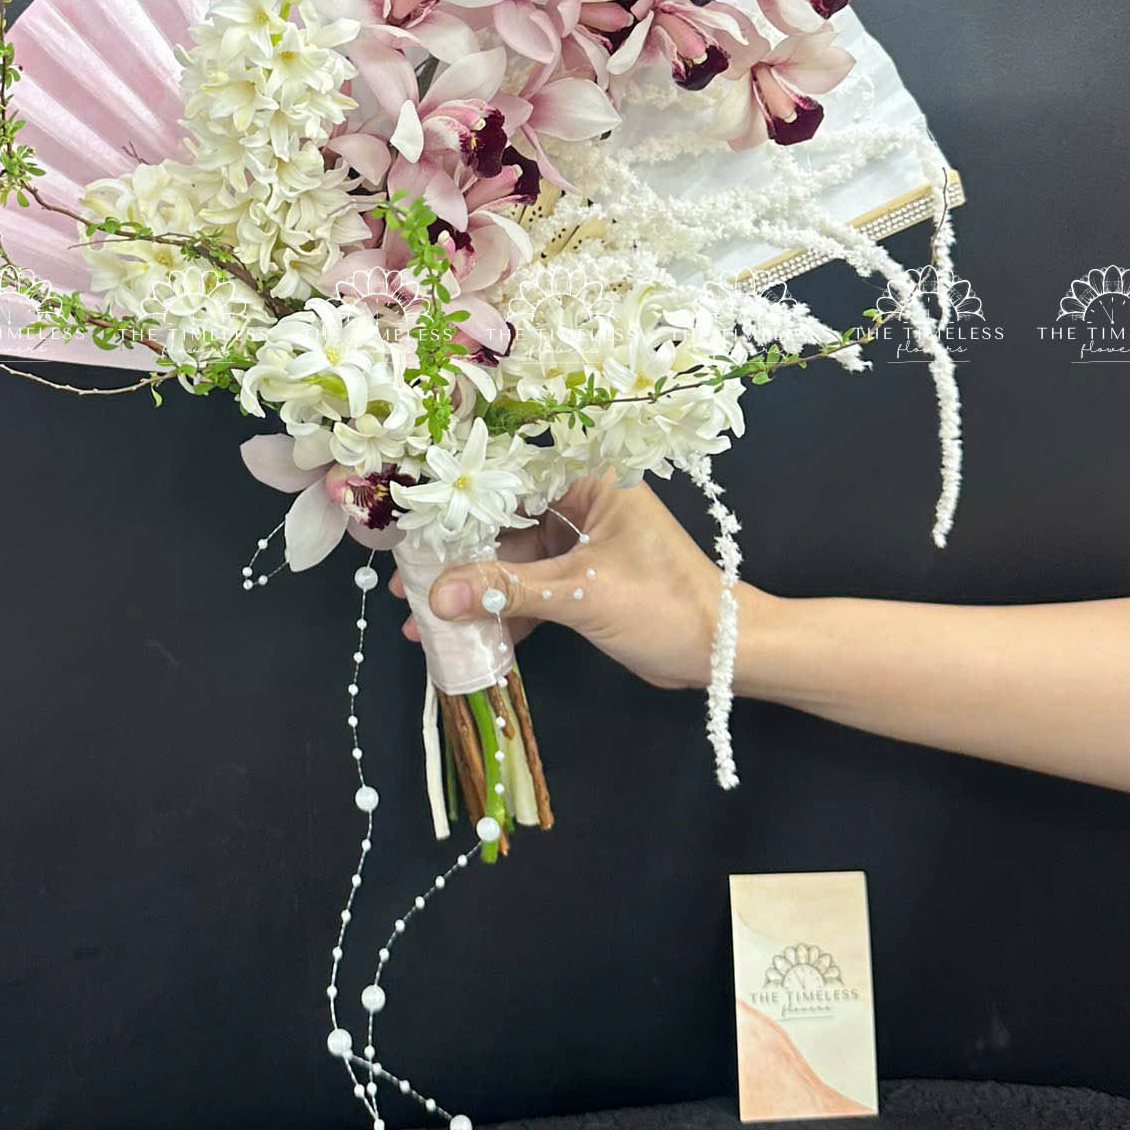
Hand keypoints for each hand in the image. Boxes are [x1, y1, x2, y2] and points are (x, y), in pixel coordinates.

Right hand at [388, 471, 744, 691]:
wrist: (724, 655)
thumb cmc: (666, 605)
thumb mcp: (582, 594)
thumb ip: (507, 591)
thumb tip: (436, 597)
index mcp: (590, 479)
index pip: (511, 474)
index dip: (457, 497)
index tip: (408, 520)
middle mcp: (581, 501)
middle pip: (502, 520)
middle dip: (455, 555)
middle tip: (405, 579)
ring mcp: (579, 541)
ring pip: (510, 559)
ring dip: (472, 589)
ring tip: (418, 615)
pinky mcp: (580, 579)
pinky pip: (527, 588)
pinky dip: (499, 611)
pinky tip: (460, 635)